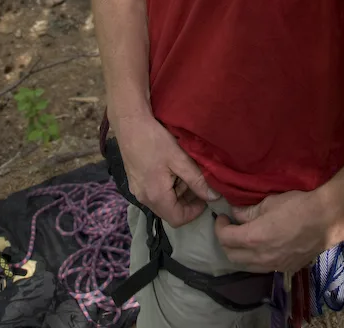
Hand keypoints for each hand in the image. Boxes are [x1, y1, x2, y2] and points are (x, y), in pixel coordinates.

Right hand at [115, 113, 219, 227]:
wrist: (130, 123)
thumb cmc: (155, 140)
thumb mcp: (180, 159)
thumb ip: (197, 180)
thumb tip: (214, 197)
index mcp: (155, 197)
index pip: (178, 219)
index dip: (194, 212)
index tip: (205, 197)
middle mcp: (144, 199)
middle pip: (170, 211)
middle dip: (187, 200)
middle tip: (197, 181)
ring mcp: (137, 191)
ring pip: (163, 201)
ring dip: (178, 192)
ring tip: (186, 171)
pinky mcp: (135, 182)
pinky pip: (155, 192)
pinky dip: (167, 186)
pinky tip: (172, 168)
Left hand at [215, 190, 328, 274]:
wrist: (325, 220)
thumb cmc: (297, 206)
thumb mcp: (269, 202)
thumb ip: (249, 211)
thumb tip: (236, 214)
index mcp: (253, 239)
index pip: (225, 239)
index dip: (219, 227)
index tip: (222, 217)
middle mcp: (260, 258)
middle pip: (232, 256)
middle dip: (226, 241)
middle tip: (230, 227)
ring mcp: (273, 266)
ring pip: (246, 265)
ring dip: (239, 253)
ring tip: (243, 238)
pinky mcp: (286, 269)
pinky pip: (262, 268)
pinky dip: (255, 259)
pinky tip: (261, 247)